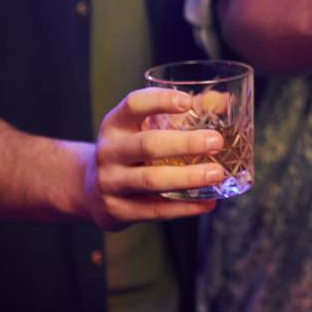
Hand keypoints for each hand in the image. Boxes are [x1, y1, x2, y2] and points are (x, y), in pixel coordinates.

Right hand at [83, 88, 223, 230]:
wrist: (90, 190)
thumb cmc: (130, 151)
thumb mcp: (143, 128)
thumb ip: (181, 114)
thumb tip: (221, 100)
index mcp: (116, 124)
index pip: (134, 105)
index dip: (160, 100)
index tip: (188, 102)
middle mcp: (109, 151)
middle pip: (148, 145)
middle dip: (186, 143)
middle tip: (217, 142)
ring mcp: (110, 183)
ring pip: (151, 180)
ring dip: (188, 177)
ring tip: (218, 173)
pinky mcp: (117, 211)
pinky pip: (155, 210)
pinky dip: (184, 207)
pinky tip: (208, 202)